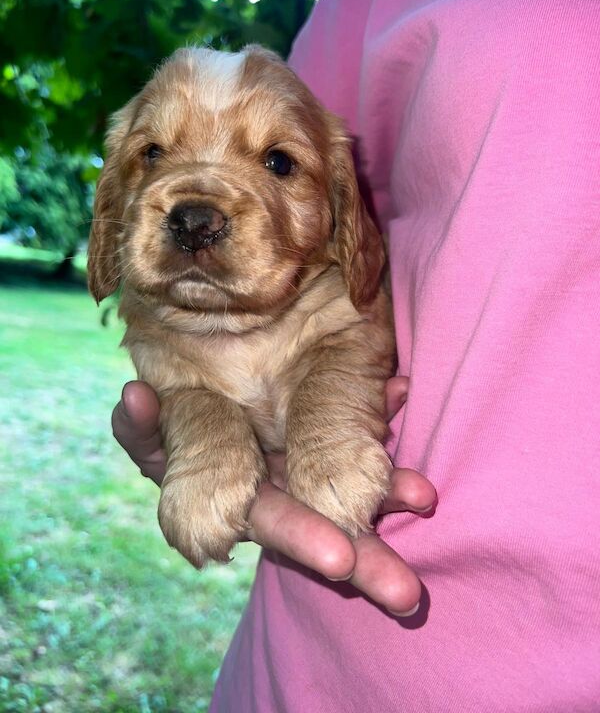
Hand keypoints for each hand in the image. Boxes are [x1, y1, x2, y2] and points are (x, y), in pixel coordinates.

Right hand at [112, 376, 436, 616]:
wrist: (214, 377)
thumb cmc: (171, 418)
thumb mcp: (151, 429)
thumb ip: (140, 426)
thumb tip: (135, 395)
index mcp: (231, 500)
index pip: (269, 524)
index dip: (305, 539)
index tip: (341, 560)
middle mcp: (275, 494)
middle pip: (323, 531)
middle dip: (363, 558)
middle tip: (405, 594)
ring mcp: (305, 465)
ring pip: (352, 486)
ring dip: (388, 490)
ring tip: (421, 496)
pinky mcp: (331, 431)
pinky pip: (357, 426)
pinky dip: (378, 412)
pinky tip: (397, 392)